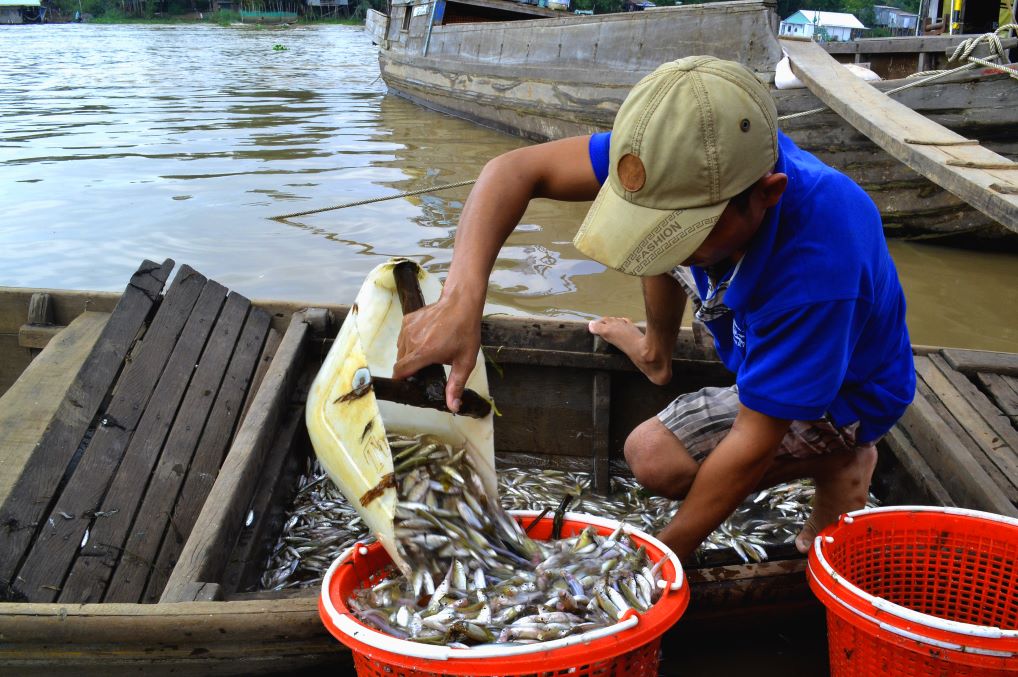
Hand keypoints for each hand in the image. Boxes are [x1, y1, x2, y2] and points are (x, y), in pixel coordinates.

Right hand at [393, 294, 480, 412]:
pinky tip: (425, 340)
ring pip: (400, 350)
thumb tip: (453, 407)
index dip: (401, 381)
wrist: (461, 303)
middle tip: (425, 368)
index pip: (400, 372)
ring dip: (409, 355)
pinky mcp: (407, 320)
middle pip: (401, 363)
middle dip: (409, 369)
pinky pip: (403, 338)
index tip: (408, 384)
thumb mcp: (465, 361)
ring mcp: (407, 329)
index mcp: (424, 353)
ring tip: (427, 353)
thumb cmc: (465, 331)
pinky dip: (410, 342)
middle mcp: (411, 341)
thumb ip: (456, 386)